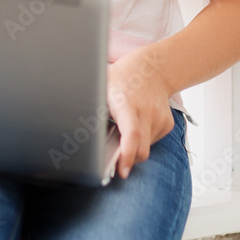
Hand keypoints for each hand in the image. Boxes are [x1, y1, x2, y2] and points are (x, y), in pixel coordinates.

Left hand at [106, 46, 174, 178]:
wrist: (152, 68)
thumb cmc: (121, 78)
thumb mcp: (102, 86)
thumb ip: (93, 107)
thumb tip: (72, 128)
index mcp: (127, 103)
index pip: (131, 133)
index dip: (127, 155)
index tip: (122, 171)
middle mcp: (146, 111)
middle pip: (140, 149)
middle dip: (127, 159)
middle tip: (114, 158)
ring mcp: (160, 117)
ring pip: (146, 148)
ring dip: (134, 146)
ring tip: (124, 126)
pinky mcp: (168, 122)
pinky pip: (153, 141)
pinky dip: (143, 139)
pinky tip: (137, 122)